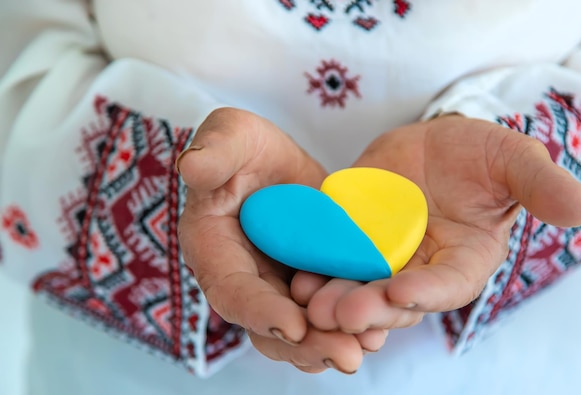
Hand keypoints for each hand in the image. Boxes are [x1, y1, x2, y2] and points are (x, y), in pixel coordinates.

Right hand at [177, 108, 385, 372]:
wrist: (271, 161)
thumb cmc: (243, 146)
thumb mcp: (230, 136)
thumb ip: (214, 151)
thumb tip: (191, 168)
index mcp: (215, 250)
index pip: (231, 290)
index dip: (258, 311)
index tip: (292, 326)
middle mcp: (244, 279)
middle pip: (269, 326)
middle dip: (306, 345)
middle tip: (345, 355)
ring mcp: (277, 286)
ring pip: (299, 330)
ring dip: (330, 344)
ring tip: (367, 348)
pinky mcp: (308, 283)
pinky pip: (324, 313)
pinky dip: (349, 326)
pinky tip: (380, 331)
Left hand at [293, 114, 580, 333]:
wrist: (435, 145)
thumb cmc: (481, 156)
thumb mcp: (513, 161)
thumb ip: (540, 185)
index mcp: (462, 261)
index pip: (447, 285)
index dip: (427, 292)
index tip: (402, 292)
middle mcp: (419, 269)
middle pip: (394, 299)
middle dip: (369, 307)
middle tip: (341, 313)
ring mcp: (381, 257)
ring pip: (356, 286)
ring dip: (333, 298)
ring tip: (310, 302)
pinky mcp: (349, 237)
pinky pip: (329, 258)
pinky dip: (313, 267)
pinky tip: (294, 273)